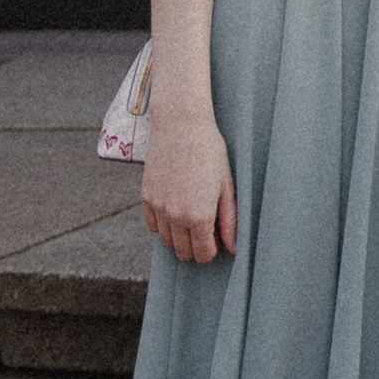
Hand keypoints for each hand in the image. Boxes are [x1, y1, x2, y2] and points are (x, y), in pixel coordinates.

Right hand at [142, 118, 236, 263]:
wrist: (180, 124)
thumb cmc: (209, 150)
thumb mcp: (226, 185)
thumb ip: (229, 220)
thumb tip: (232, 247)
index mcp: (199, 216)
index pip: (203, 254)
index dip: (212, 249)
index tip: (216, 237)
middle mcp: (175, 216)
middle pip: (183, 252)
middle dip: (196, 247)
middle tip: (206, 228)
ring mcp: (158, 207)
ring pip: (166, 241)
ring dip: (179, 236)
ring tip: (191, 215)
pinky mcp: (146, 197)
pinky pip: (153, 225)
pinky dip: (163, 224)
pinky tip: (175, 208)